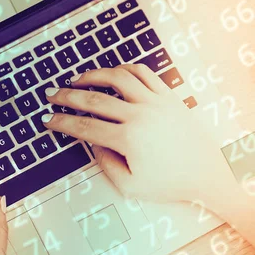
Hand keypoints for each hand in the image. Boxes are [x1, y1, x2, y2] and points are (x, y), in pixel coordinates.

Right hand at [42, 64, 233, 204]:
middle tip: (51, 95)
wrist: (207, 175)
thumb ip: (105, 165)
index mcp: (129, 140)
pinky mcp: (168, 96)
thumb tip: (92, 143)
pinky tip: (109, 73)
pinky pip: (142, 73)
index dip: (62, 123)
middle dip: (67, 97)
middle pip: (94, 100)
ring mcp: (156, 102)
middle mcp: (141, 116)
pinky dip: (122, 69)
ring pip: (117, 78)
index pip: (85, 127)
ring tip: (76, 79)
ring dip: (92, 75)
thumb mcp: (131, 186)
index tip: (48, 120)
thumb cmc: (170, 183)